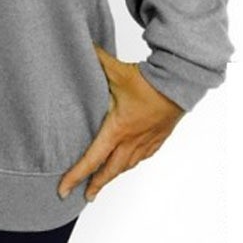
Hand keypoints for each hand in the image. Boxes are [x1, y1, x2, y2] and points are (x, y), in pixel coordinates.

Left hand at [57, 43, 184, 201]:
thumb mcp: (117, 70)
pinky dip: (129, 165)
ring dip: (112, 177)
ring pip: (126, 167)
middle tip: (84, 197)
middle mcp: (131, 141)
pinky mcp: (157, 139)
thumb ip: (96, 59)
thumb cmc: (149, 81)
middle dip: (95, 185)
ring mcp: (146, 142)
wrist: (180, 85)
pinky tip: (126, 164)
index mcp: (117, 129)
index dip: (76, 176)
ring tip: (102, 184)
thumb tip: (80, 45)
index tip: (63, 189)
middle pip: (109, 171)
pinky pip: (141, 158)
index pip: (92, 158)